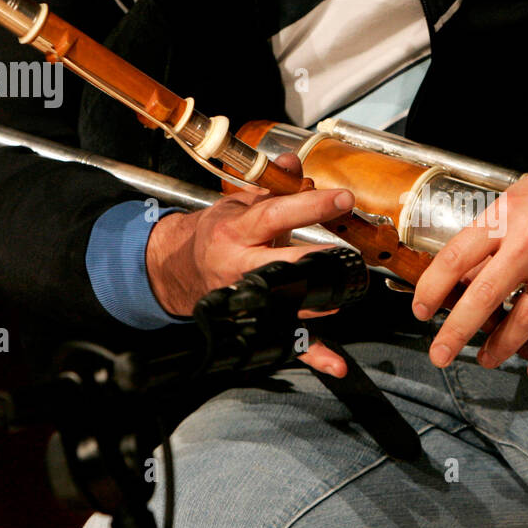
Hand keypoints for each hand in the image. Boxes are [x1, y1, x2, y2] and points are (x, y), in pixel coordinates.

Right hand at [146, 154, 355, 376]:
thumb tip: (294, 162)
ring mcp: (251, 300)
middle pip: (285, 264)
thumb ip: (271, 187)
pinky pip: (287, 342)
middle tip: (348, 252)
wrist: (179, 269)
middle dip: (317, 259)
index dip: (310, 205)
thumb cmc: (216, 234)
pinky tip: (336, 364)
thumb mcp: (237, 203)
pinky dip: (313, 355)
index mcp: (237, 232)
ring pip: (291, 304)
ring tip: (349, 289)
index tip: (342, 198)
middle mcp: (243, 268)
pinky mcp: (258, 323)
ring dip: (323, 301)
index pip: (276, 215)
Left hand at [411, 97, 527, 379]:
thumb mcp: (521, 196)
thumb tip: (470, 276)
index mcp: (506, 215)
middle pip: (483, 296)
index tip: (421, 309)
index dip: (432, 288)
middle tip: (440, 353)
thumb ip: (497, 235)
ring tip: (487, 358)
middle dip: (456, 332)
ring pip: (525, 318)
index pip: (455, 257)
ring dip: (502, 346)